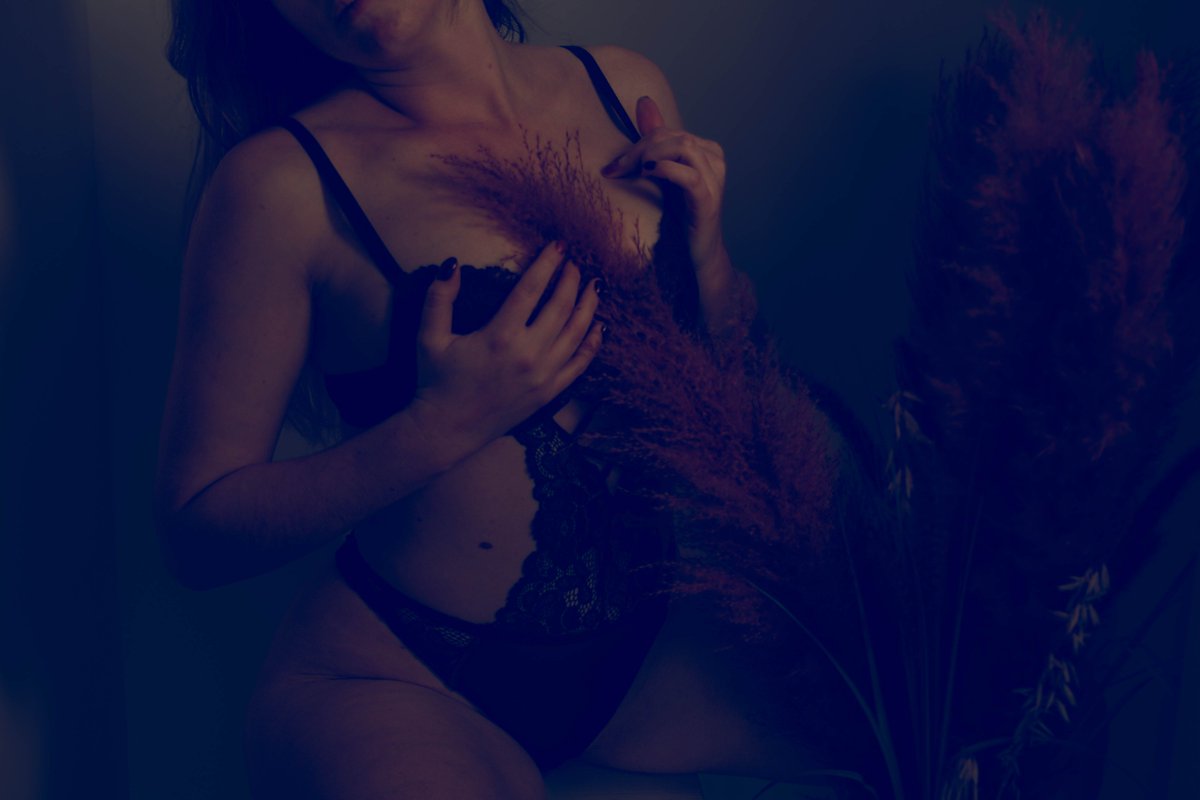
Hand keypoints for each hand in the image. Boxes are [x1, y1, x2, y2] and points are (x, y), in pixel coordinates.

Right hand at [411, 242, 603, 445]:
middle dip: (571, 280)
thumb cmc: (436, 381)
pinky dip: (593, 342)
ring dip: (588, 305)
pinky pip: (580, 363)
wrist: (448, 428)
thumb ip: (439, 298)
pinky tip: (599, 326)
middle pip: (561, 307)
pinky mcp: (549, 392)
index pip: (531, 289)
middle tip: (575, 263)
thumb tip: (451, 264)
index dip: (547, 264)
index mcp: (499, 336)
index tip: (558, 246)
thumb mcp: (429, 336)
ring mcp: (543, 375)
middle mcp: (527, 354)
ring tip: (595, 285)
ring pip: (577, 332)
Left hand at [601, 95, 729, 274]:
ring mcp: (715, 179)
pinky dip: (665, 169)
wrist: (698, 253)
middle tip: (617, 169)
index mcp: (706, 149)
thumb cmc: (680, 215)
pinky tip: (649, 175)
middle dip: (640, 149)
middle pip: (674, 136)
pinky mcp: (709, 199)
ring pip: (684, 146)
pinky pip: (689, 175)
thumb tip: (644, 101)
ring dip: (652, 155)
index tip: (614, 166)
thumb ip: (655, 140)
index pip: (668, 132)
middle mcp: (715, 159)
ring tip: (636, 172)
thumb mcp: (664, 173)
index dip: (638, 143)